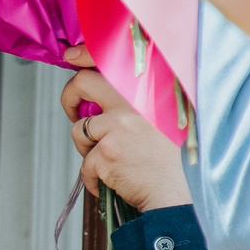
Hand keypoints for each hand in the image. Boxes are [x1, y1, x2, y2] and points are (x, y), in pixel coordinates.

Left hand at [60, 57, 189, 212]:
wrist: (180, 194)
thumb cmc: (174, 162)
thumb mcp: (165, 119)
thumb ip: (138, 101)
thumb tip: (101, 92)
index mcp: (146, 91)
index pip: (108, 59)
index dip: (84, 55)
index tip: (72, 57)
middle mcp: (132, 103)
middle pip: (82, 82)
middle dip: (69, 98)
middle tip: (74, 113)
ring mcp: (117, 127)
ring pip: (79, 130)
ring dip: (85, 148)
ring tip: (107, 160)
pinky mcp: (106, 152)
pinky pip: (84, 163)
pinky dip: (93, 177)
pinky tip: (110, 183)